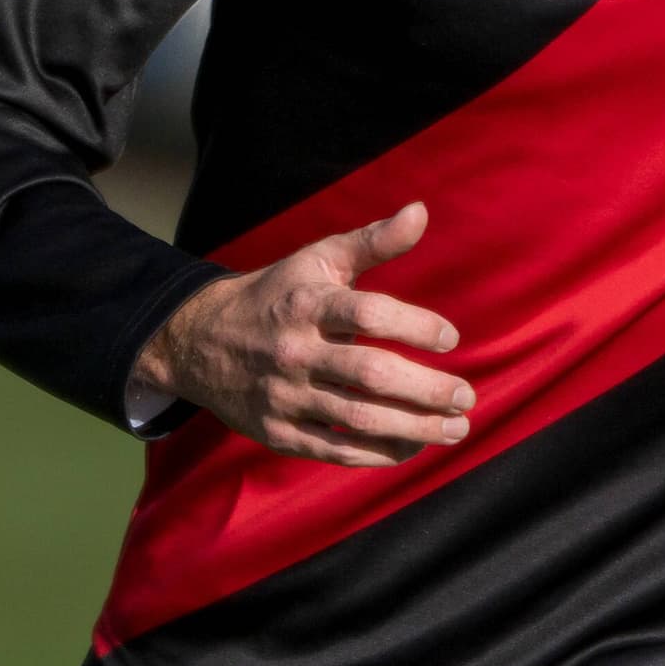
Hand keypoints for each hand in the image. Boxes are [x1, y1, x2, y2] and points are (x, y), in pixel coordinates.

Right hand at [134, 202, 469, 465]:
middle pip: (370, 374)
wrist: (198, 339)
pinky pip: (335, 450)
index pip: (369, 314)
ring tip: (455, 428)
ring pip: (358, 418)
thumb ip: (373, 241)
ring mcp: (283, 395)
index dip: (416, 327)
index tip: (450, 338)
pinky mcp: (277, 432)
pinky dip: (378, 454)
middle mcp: (294, 351)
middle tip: (466, 396)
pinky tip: (411, 448)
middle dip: (428, 389)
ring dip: (416, 429)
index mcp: (307, 305)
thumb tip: (421, 211)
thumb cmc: (276, 295)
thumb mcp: (317, 260)